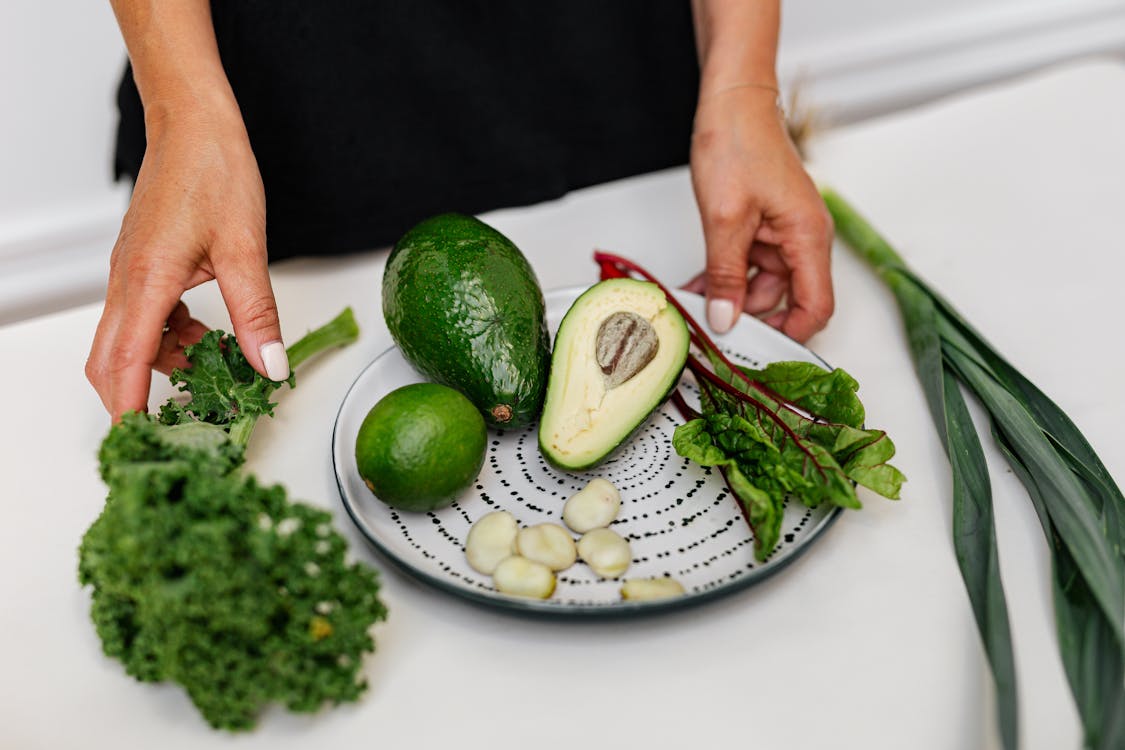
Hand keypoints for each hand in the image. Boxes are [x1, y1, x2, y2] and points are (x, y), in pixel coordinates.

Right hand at [86, 102, 286, 418]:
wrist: (194, 126)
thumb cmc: (213, 172)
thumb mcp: (246, 249)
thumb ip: (256, 313)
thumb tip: (268, 365)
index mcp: (147, 281)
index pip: (127, 361)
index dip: (129, 406)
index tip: (137, 441)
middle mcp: (127, 281)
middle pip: (111, 358)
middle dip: (133, 396)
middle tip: (172, 423)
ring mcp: (130, 273)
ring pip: (128, 340)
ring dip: (161, 364)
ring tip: (213, 368)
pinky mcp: (141, 265)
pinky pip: (143, 318)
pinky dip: (168, 338)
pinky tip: (206, 335)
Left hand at [686, 86, 833, 341]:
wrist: (732, 102)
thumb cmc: (739, 144)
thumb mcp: (725, 220)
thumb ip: (726, 275)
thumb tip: (725, 319)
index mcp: (807, 238)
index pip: (816, 306)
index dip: (792, 335)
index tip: (760, 353)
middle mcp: (802, 239)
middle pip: (786, 299)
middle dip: (752, 319)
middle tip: (715, 337)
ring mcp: (781, 232)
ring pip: (762, 284)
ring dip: (731, 298)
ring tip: (696, 309)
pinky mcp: (762, 225)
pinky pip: (747, 264)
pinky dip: (725, 277)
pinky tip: (697, 287)